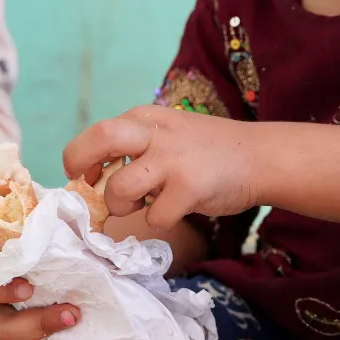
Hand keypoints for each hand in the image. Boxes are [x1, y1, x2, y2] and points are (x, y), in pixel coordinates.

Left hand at [65, 105, 261, 231]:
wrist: (260, 157)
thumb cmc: (208, 151)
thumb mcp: (167, 134)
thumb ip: (135, 146)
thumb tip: (93, 177)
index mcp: (145, 118)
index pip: (97, 133)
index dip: (80, 159)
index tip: (86, 176)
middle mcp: (154, 133)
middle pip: (99, 138)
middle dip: (79, 164)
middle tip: (87, 188)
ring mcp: (172, 160)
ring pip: (118, 189)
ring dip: (121, 207)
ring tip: (142, 205)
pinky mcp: (189, 187)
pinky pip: (154, 217)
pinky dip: (160, 221)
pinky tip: (176, 210)